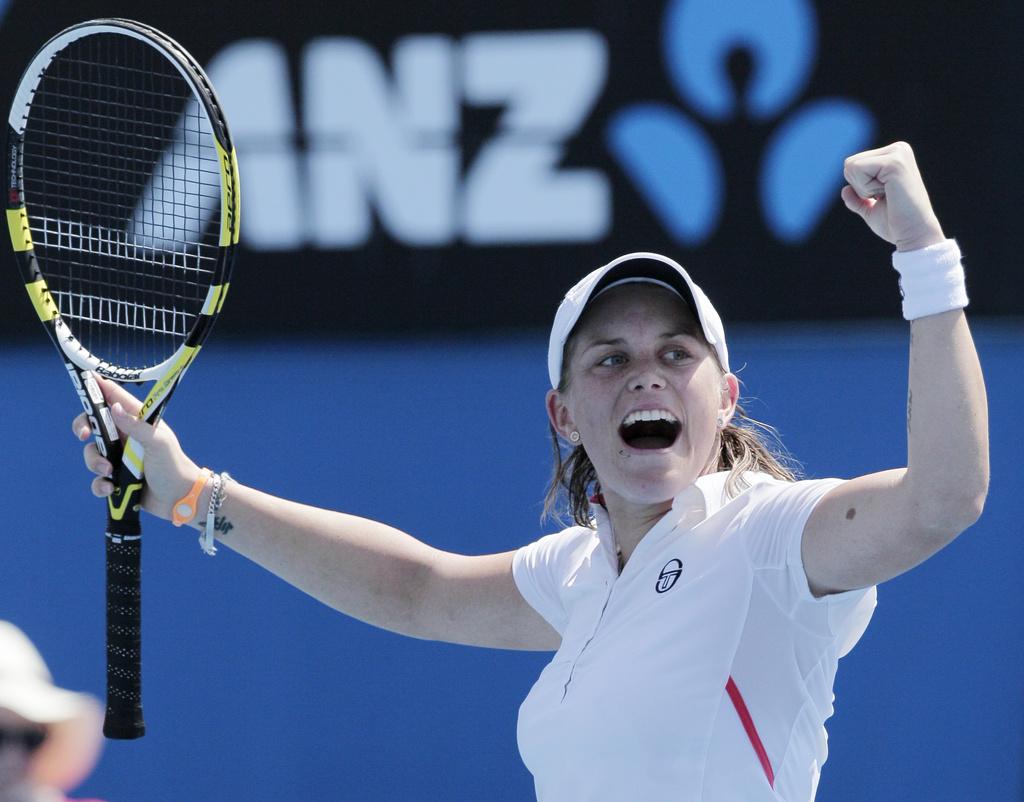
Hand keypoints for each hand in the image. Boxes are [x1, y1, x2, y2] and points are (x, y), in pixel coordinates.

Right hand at [74, 376, 202, 521]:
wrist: (179, 498)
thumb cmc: (173, 465)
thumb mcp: (158, 443)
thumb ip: (136, 426)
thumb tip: (114, 408)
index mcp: (137, 422)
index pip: (115, 398)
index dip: (99, 387)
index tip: (84, 378)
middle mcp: (125, 436)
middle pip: (94, 424)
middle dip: (83, 427)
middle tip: (83, 435)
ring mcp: (119, 457)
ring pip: (92, 453)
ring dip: (95, 462)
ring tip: (110, 472)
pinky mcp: (115, 478)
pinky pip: (97, 479)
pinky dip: (100, 484)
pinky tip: (111, 488)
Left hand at [841, 141, 945, 251]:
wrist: (913, 235)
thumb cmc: (895, 224)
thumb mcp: (871, 209)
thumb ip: (858, 199)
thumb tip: (844, 190)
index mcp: (894, 156)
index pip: (853, 164)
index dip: (859, 188)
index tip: (883, 197)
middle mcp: (898, 149)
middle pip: (850, 163)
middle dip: (859, 187)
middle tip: (885, 197)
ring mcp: (898, 153)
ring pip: (852, 166)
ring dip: (863, 188)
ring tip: (887, 195)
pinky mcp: (895, 162)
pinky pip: (858, 170)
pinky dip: (866, 188)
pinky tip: (887, 193)